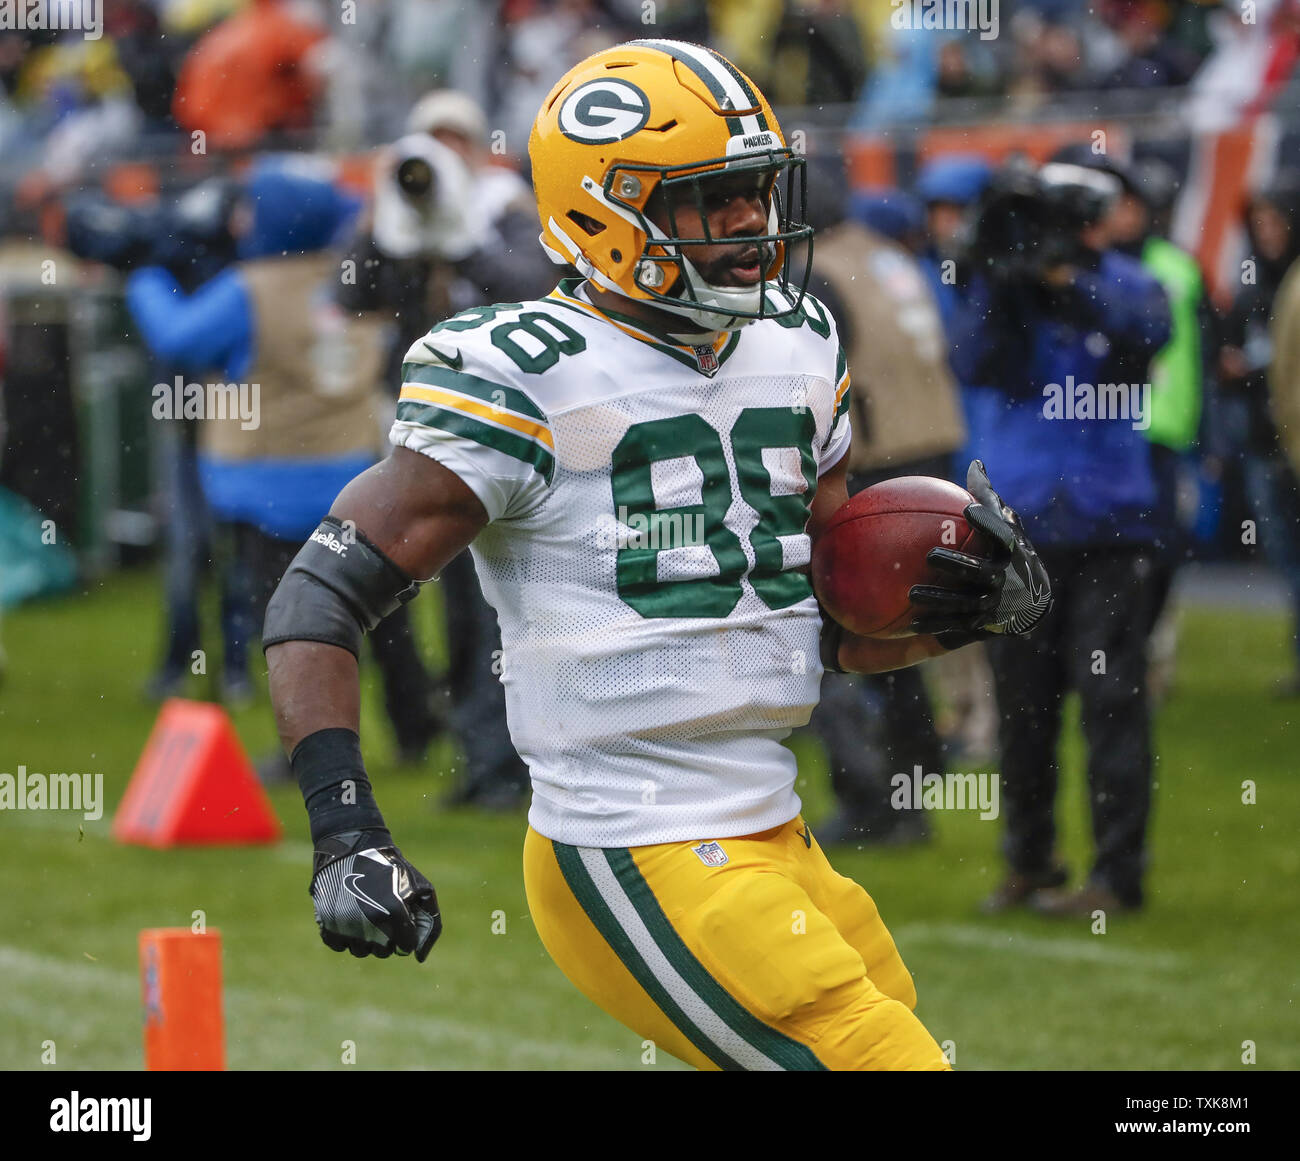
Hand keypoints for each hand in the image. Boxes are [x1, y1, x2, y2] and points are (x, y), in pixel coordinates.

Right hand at [310, 828, 441, 960]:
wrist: (354, 848)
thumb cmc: (393, 869)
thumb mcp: (422, 889)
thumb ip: (430, 924)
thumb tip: (419, 957)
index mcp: (395, 914)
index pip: (406, 947)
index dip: (407, 934)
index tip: (403, 918)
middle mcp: (370, 924)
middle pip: (383, 952)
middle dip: (387, 937)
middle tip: (384, 913)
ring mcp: (346, 926)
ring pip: (360, 952)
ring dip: (366, 939)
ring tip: (367, 913)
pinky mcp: (327, 924)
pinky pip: (339, 946)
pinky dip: (345, 936)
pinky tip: (350, 916)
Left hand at [909, 460, 1051, 641]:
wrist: (1033, 598)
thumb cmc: (1011, 552)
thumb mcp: (1006, 525)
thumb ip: (988, 498)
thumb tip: (975, 463)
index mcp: (1010, 552)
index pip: (1002, 536)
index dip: (987, 523)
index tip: (968, 509)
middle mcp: (1005, 579)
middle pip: (981, 573)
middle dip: (957, 565)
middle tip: (930, 555)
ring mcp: (995, 604)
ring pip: (966, 603)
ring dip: (939, 600)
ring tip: (911, 594)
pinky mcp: (985, 624)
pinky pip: (957, 626)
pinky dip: (935, 626)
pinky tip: (909, 624)